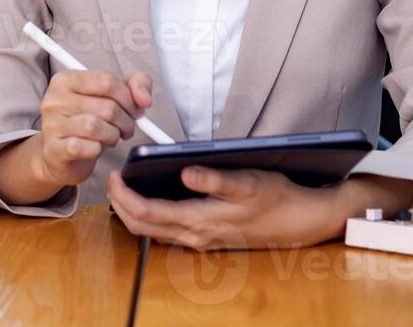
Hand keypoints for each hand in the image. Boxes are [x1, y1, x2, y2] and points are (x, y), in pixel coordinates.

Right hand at [33, 70, 153, 188]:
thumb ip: (134, 84)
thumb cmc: (86, 121)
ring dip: (113, 135)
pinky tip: (95, 148)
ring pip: (96, 126)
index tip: (134, 108)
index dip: (128, 97)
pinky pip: (87, 147)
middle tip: (126, 127)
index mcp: (66, 80)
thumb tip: (145, 98)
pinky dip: (98, 149)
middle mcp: (54, 100)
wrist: (59, 155)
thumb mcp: (110, 96)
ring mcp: (52, 125)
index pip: (107, 81)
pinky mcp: (55, 150)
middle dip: (125, 120)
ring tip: (112, 137)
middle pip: (106, 106)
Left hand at [106, 169, 412, 251]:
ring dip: (132, 213)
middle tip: (112, 180)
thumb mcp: (248, 181)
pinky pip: (168, 233)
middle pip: (142, 227)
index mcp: (201, 220)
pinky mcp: (207, 238)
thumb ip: (216, 179)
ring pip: (153, 233)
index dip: (124, 196)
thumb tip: (187, 172)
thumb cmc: (275, 196)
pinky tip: (150, 201)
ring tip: (124, 188)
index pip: (147, 213)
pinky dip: (150, 219)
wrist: (300, 220)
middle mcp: (196, 236)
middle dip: (120, 205)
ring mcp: (201, 240)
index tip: (115, 174)